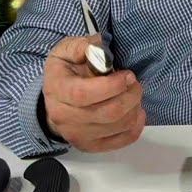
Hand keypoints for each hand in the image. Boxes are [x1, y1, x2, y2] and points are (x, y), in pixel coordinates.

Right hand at [42, 35, 145, 152]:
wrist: (56, 100)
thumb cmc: (64, 73)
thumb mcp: (66, 51)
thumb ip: (81, 46)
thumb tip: (97, 45)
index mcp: (57, 90)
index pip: (84, 95)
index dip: (111, 86)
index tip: (127, 76)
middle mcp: (64, 117)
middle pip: (107, 113)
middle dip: (130, 95)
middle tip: (135, 83)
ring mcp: (77, 135)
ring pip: (117, 126)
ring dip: (134, 108)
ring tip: (133, 94)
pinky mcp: (91, 146)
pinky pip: (122, 140)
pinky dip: (135, 126)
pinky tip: (135, 111)